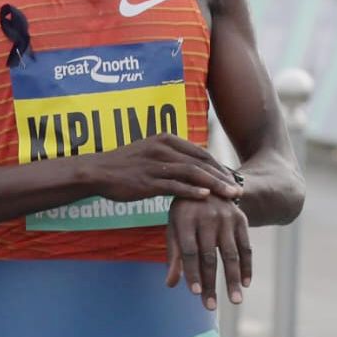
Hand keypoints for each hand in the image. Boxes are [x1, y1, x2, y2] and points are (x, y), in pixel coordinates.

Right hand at [90, 134, 242, 203]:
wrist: (97, 171)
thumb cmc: (124, 165)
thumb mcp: (149, 152)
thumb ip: (170, 156)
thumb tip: (190, 165)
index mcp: (166, 139)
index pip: (200, 152)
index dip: (219, 166)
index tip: (233, 178)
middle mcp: (163, 148)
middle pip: (201, 162)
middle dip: (223, 176)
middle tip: (239, 189)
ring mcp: (155, 164)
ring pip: (192, 173)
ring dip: (214, 185)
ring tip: (231, 195)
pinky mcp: (147, 180)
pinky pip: (173, 185)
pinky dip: (191, 191)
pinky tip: (205, 197)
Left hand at [166, 194, 251, 311]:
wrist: (210, 182)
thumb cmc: (185, 212)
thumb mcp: (174, 226)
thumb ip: (174, 255)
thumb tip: (171, 284)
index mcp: (185, 219)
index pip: (189, 251)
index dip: (192, 272)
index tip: (195, 293)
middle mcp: (206, 218)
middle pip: (209, 256)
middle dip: (211, 283)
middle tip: (210, 307)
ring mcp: (226, 218)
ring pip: (231, 254)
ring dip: (233, 279)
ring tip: (235, 301)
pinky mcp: (241, 219)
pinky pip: (246, 247)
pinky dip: (247, 266)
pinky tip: (245, 284)